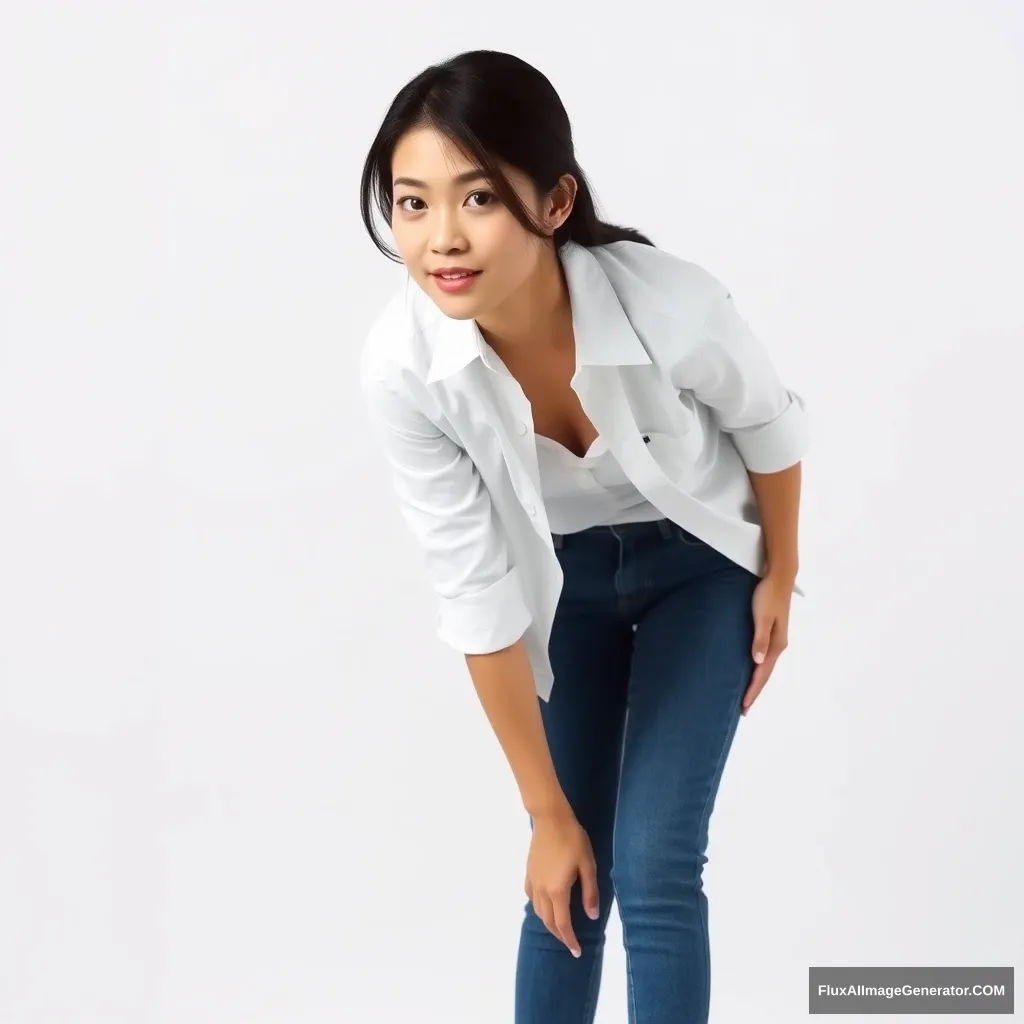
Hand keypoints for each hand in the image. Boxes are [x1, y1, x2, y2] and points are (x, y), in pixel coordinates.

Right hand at [524, 803, 598, 957]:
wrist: (550, 818)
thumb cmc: (573, 839)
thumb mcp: (587, 864)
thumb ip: (589, 892)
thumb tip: (591, 916)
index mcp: (557, 890)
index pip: (563, 923)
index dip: (569, 940)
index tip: (576, 951)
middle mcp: (542, 890)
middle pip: (548, 921)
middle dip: (559, 935)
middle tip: (571, 943)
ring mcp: (533, 881)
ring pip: (538, 911)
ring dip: (548, 923)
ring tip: (560, 927)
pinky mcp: (529, 872)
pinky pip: (531, 897)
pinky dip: (538, 907)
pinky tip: (544, 905)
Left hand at [742, 572, 792, 715]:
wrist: (779, 578)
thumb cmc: (768, 595)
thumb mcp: (762, 616)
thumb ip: (759, 638)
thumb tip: (757, 662)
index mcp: (776, 644)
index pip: (762, 674)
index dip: (753, 690)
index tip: (744, 706)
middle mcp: (777, 645)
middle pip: (765, 674)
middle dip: (754, 691)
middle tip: (743, 709)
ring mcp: (775, 640)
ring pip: (765, 667)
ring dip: (756, 682)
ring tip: (747, 695)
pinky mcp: (771, 633)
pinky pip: (764, 658)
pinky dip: (757, 669)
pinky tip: (751, 671)